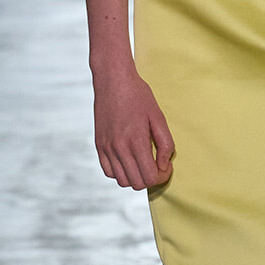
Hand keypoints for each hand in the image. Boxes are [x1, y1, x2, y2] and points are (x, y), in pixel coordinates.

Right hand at [92, 61, 174, 189]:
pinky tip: (128, 160)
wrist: (113, 80)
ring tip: (142, 162)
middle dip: (151, 178)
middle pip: (137, 184)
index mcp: (136, 141)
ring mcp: (107, 148)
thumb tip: (163, 165)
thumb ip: (165, 143)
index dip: (162, 176)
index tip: (165, 165)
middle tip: (156, 165)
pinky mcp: (99, 145)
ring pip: (122, 181)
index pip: (150, 178)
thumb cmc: (138, 96)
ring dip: (135, 177)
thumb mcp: (158, 116)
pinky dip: (120, 172)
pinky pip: (108, 172)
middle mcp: (119, 148)